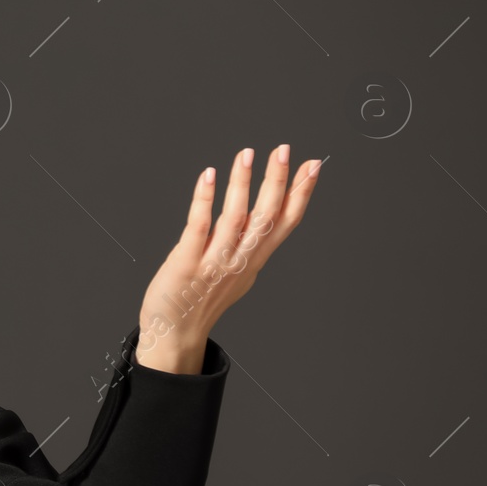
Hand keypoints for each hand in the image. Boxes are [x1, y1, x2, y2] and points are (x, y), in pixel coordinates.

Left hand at [135, 144, 320, 371]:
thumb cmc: (201, 301)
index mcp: (253, 260)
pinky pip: (198, 228)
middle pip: (266, 217)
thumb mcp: (237, 273)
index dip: (301, 194)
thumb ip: (249, 245)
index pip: (285, 223)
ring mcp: (213, 263)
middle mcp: (239, 261)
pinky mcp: (185, 264)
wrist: (174, 335)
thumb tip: (265, 215)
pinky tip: (208, 176)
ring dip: (242, 185)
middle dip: (278, 181)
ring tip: (247, 155)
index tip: (312, 166)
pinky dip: (205, 201)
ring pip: (235, 219)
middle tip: (284, 150)